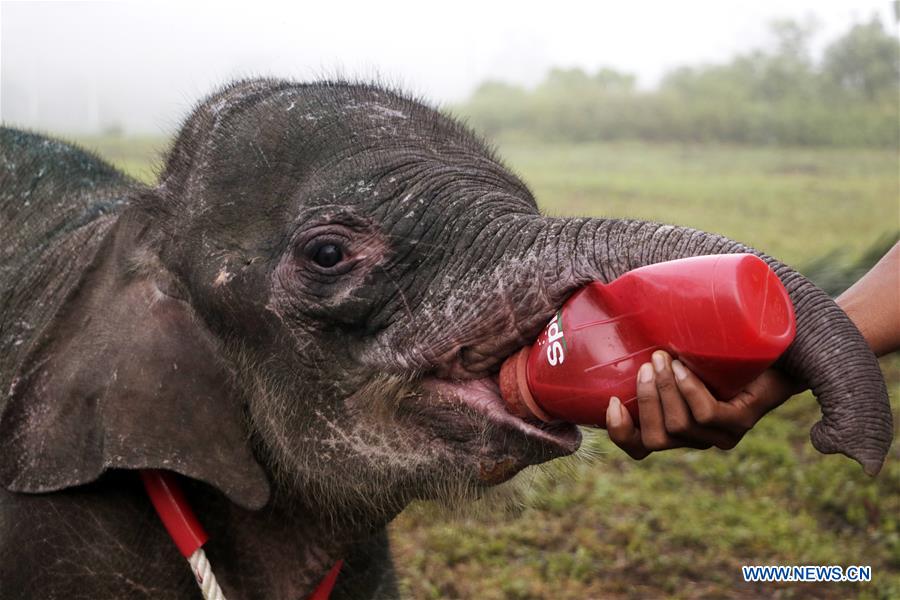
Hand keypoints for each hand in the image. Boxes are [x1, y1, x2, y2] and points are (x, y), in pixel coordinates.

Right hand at [605, 350, 801, 459]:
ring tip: (664, 357)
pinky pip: (706, 414)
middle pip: (655, 439)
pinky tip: (685, 367)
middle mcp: (696, 438)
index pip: (639, 448)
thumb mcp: (678, 355)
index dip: (620, 433)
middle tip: (647, 364)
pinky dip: (690, 389)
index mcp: (675, 428)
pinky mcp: (741, 423)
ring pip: (678, 426)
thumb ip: (651, 354)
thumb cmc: (719, 349)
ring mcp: (720, 435)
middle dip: (645, 401)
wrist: (775, 350)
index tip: (611, 402)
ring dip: (665, 389)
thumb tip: (614, 321)